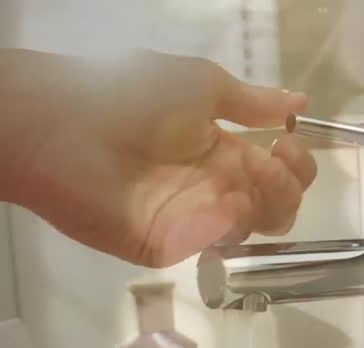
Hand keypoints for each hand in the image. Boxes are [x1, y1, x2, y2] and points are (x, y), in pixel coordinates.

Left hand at [6, 50, 317, 267]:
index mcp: (218, 148)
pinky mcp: (169, 246)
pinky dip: (232, 222)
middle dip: (289, 186)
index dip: (296, 162)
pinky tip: (224, 198)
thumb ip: (253, 103)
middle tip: (271, 161)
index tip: (288, 141)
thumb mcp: (202, 85)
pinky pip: (214, 243)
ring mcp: (190, 220)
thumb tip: (299, 101)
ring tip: (246, 177)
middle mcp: (210, 187)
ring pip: (254, 230)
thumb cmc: (130, 93)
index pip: (278, 169)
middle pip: (276, 206)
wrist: (64, 127)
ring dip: (268, 203)